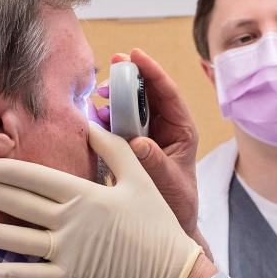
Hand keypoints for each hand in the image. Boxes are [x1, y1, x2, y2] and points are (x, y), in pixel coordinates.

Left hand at [0, 123, 202, 277]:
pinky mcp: (72, 276)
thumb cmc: (156, 222)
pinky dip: (10, 273)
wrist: (170, 269)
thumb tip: (89, 124)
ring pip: (18, 240)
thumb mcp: (139, 178)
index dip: (5, 171)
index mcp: (84, 194)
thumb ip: (113, 149)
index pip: (35, 178)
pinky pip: (34, 275)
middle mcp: (70, 221)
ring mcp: (68, 251)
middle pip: (19, 204)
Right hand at [112, 49, 200, 237]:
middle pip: (148, 92)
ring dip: (115, 95)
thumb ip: (156, 163)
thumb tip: (139, 142)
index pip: (168, 94)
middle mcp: (164, 127)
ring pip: (131, 104)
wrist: (170, 222)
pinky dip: (105, 115)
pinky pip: (117, 122)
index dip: (152, 71)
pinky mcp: (130, 143)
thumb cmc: (178, 203)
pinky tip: (95, 114)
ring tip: (99, 91)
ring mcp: (146, 133)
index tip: (136, 55)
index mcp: (182, 130)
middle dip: (131, 75)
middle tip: (113, 63)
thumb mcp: (171, 184)